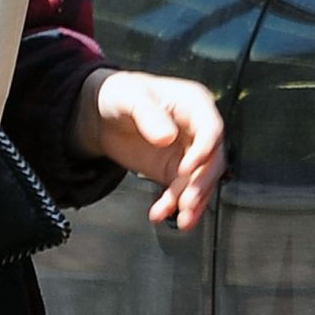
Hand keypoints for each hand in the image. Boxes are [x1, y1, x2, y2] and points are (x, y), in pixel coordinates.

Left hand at [70, 67, 226, 231]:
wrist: (102, 114)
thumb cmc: (120, 94)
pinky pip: (181, 192)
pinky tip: (159, 214)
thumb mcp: (129, 97)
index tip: (186, 169)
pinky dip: (172, 205)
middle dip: (201, 183)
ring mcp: (190, 152)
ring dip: (191, 202)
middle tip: (187, 202)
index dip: (204, 150)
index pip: (211, 129)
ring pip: (200, 181)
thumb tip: (166, 138)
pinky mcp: (176, 171)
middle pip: (212, 160)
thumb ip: (147, 114)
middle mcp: (198, 129)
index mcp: (195, 103)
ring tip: (180, 220)